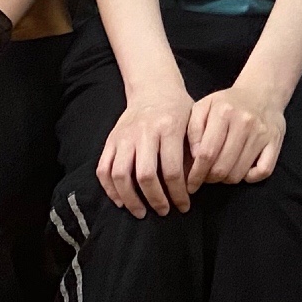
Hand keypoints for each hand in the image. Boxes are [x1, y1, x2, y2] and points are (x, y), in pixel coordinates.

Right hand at [97, 86, 196, 217]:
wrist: (154, 89)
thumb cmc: (179, 110)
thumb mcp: (194, 122)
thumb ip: (196, 149)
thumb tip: (198, 180)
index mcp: (168, 126)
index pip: (172, 169)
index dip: (179, 193)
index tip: (184, 206)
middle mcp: (144, 131)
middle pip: (145, 175)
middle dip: (156, 199)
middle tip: (164, 211)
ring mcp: (124, 135)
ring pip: (120, 175)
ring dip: (131, 199)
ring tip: (141, 212)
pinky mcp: (110, 140)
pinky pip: (103, 169)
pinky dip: (110, 189)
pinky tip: (121, 201)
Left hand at [187, 83, 286, 188]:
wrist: (261, 92)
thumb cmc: (227, 104)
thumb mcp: (204, 107)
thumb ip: (193, 129)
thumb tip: (195, 157)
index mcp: (224, 112)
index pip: (207, 153)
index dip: (196, 174)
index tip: (190, 184)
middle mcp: (245, 122)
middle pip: (222, 167)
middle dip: (210, 178)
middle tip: (206, 176)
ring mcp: (262, 133)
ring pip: (239, 173)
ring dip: (226, 179)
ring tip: (222, 171)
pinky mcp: (275, 141)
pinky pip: (263, 171)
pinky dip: (251, 177)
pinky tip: (243, 171)